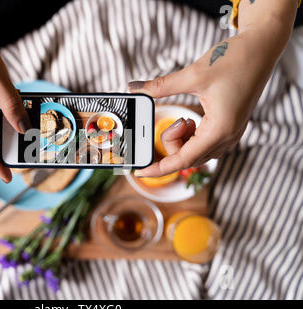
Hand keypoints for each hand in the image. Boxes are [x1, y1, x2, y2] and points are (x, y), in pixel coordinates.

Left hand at [129, 24, 290, 176]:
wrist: (261, 48)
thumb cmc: (234, 60)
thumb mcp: (192, 75)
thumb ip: (160, 86)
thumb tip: (134, 88)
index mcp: (220, 130)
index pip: (183, 160)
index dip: (159, 168)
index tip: (140, 172)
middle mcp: (227, 137)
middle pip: (188, 158)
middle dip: (172, 143)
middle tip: (177, 120)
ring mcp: (230, 133)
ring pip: (196, 152)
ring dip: (182, 139)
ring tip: (186, 117)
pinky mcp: (229, 127)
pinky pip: (204, 143)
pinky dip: (191, 135)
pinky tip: (192, 119)